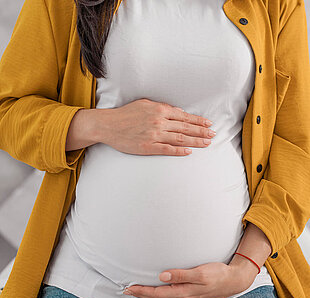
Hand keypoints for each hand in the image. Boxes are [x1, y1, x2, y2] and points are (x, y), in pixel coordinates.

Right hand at [98, 98, 215, 155]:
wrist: (109, 125)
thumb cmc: (126, 114)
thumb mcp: (144, 103)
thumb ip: (162, 107)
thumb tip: (177, 111)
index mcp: (159, 110)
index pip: (184, 116)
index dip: (198, 120)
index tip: (208, 123)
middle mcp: (159, 122)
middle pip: (186, 127)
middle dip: (201, 131)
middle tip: (213, 134)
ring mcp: (154, 135)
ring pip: (180, 138)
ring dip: (195, 141)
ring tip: (207, 143)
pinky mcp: (148, 147)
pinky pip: (167, 149)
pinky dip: (179, 150)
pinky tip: (189, 152)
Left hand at [123, 259, 257, 297]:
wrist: (232, 281)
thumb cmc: (217, 274)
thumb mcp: (200, 272)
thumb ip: (180, 274)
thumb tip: (162, 276)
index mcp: (184, 292)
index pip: (157, 294)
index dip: (142, 291)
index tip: (130, 288)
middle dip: (141, 297)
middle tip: (127, 294)